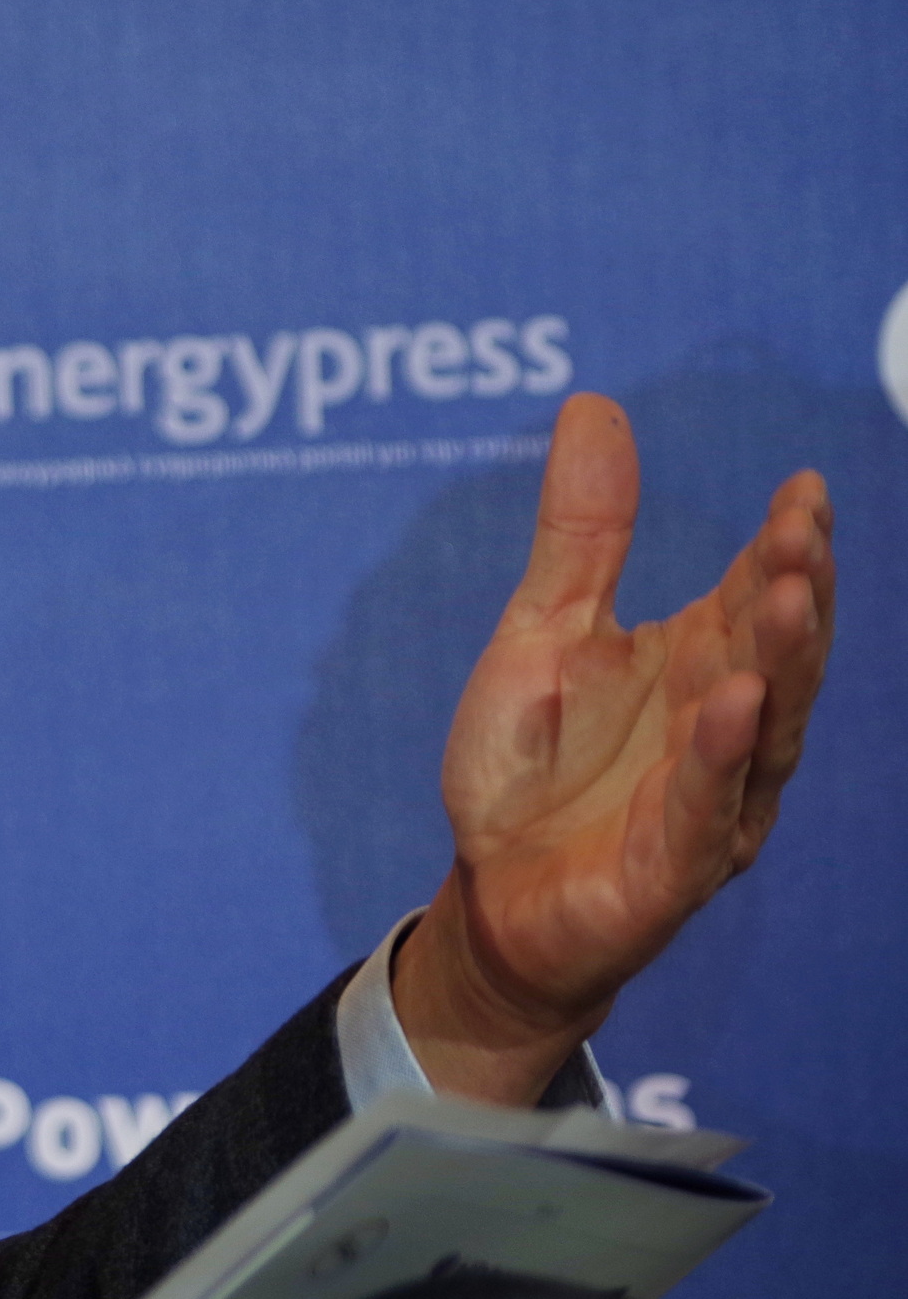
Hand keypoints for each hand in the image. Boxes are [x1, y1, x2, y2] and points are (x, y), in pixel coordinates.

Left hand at [394, 393, 833, 1103]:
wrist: (492, 894)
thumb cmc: (530, 767)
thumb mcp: (541, 632)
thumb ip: (580, 536)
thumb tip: (596, 404)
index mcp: (697, 665)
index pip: (759, 595)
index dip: (786, 544)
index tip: (803, 488)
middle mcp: (724, 729)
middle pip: (776, 652)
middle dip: (797, 590)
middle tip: (805, 526)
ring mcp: (711, 799)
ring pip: (764, 726)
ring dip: (782, 662)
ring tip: (796, 594)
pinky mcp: (672, 865)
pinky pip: (704, 806)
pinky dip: (719, 755)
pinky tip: (732, 702)